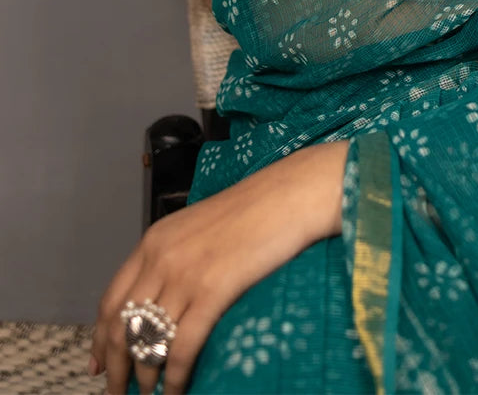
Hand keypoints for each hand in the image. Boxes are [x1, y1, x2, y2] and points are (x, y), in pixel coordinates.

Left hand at [90, 140, 349, 393]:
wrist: (287, 194)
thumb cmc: (251, 210)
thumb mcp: (197, 228)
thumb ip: (172, 257)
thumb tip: (160, 301)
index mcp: (153, 241)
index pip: (111, 300)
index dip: (100, 339)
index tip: (98, 365)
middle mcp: (160, 259)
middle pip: (122, 325)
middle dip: (115, 367)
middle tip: (117, 392)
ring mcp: (184, 275)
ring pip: (148, 340)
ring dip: (144, 377)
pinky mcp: (212, 290)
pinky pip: (182, 347)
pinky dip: (175, 377)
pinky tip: (176, 390)